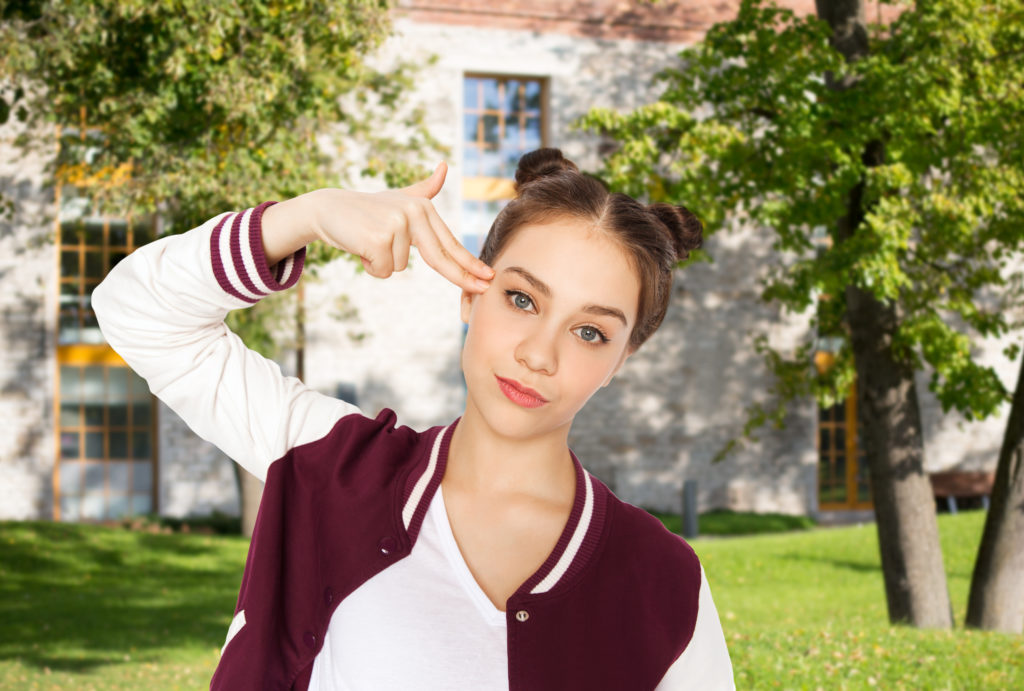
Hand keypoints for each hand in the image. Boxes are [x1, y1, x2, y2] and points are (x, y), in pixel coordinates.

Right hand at [307, 163, 493, 292]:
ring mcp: (396, 226)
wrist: (329, 209)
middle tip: (482, 289)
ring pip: (400, 267)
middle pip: (440, 257)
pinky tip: (360, 247)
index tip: (488, 276)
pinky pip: (383, 270)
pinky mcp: (378, 239)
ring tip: (369, 242)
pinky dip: (370, 266)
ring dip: (382, 262)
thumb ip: (425, 189)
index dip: (469, 262)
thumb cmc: (367, 209)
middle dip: (462, 277)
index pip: (449, 241)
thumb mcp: (399, 198)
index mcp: (423, 208)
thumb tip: (444, 167)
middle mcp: (413, 214)